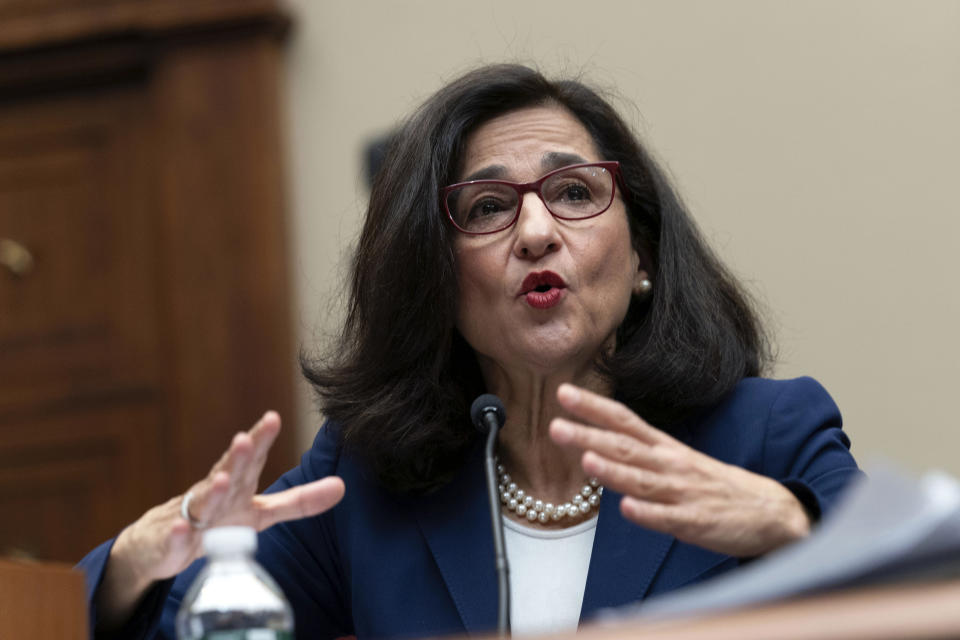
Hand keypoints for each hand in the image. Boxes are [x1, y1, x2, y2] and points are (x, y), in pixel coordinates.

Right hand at [97, 412, 343, 629]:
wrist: (159, 544)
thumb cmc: (218, 520)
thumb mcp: (261, 512)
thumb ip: (299, 501)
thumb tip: (342, 485)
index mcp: (237, 486)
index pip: (252, 459)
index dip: (261, 439)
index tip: (273, 417)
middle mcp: (214, 495)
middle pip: (227, 473)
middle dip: (237, 457)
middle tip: (245, 438)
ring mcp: (191, 517)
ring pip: (201, 502)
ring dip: (211, 491)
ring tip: (222, 479)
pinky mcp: (170, 543)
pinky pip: (174, 539)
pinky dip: (178, 534)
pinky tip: (183, 527)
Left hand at [549, 384, 808, 556]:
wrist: (773, 512)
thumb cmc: (715, 486)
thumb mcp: (676, 461)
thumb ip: (638, 454)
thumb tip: (593, 445)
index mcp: (665, 448)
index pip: (624, 420)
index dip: (594, 407)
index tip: (563, 392)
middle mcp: (671, 465)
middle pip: (625, 447)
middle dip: (589, 436)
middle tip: (554, 425)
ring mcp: (684, 493)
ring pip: (643, 480)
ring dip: (614, 470)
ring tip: (586, 460)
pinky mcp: (697, 523)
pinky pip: (669, 518)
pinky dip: (648, 513)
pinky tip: (627, 508)